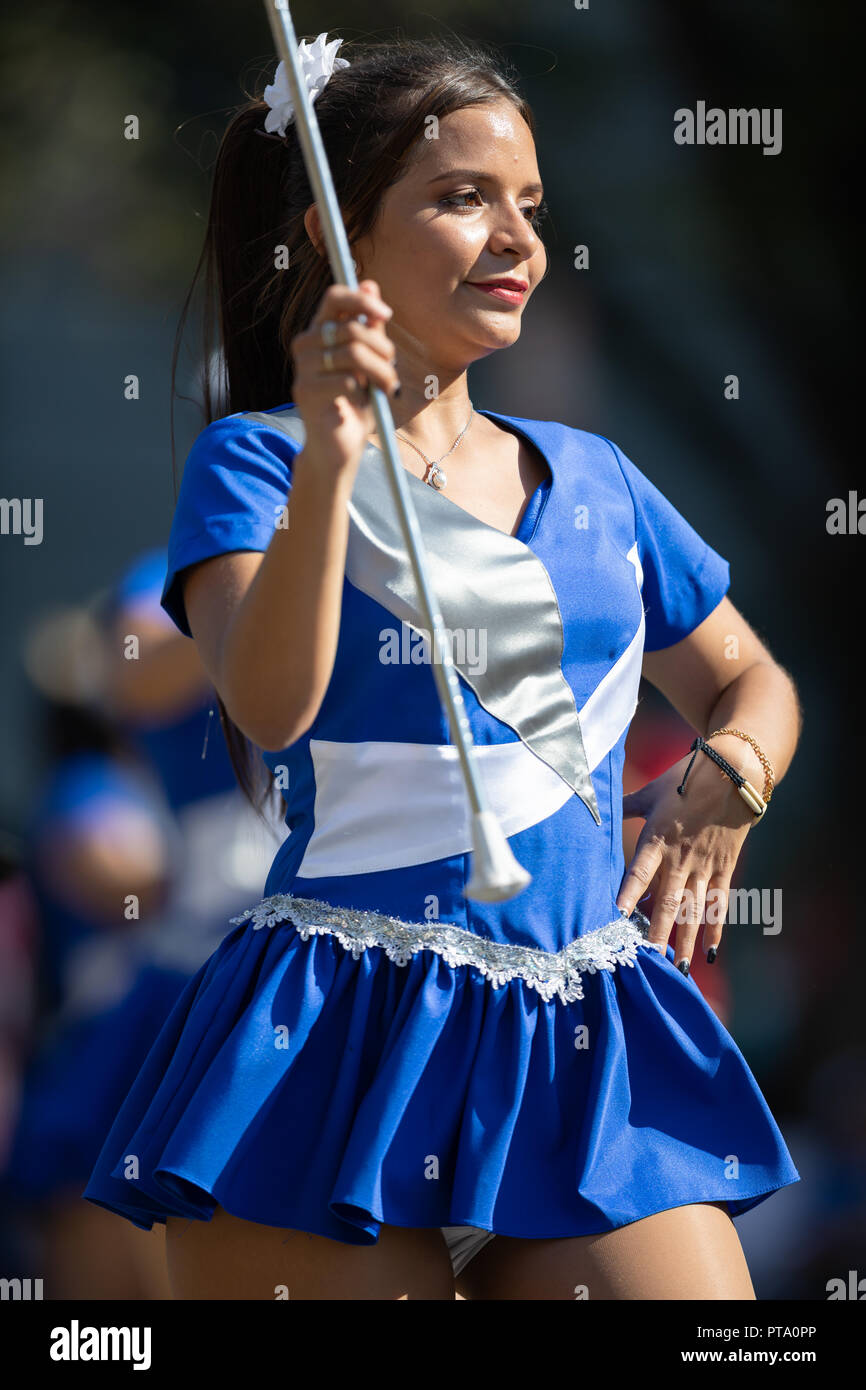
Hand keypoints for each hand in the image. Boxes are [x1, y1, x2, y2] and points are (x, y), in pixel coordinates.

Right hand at [290, 279, 399, 473]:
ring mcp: (302, 369)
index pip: (334, 296)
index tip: (386, 313)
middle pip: (352, 327)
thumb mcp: (370, 361)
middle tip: (394, 369)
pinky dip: (365, 393)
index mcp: (320, 331)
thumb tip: (370, 283)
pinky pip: (346, 380)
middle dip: (383, 348)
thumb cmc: (356, 403)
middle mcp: (305, 345)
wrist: (339, 448)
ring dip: (381, 372)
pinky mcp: (304, 393)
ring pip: (353, 354)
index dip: (361, 299)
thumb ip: (369, 327)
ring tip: (388, 387)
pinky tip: (364, 404)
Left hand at [616, 748, 757, 969]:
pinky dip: (716, 928)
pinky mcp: (724, 868)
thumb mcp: (651, 792)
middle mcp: (681, 857)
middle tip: (648, 962)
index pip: (638, 873)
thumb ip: (624, 807)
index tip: (615, 920)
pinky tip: (710, 952)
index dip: (627, 896)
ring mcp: (705, 865)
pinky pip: (719, 903)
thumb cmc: (686, 779)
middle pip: (667, 902)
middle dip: (657, 934)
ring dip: (686, 940)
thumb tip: (593, 809)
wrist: (734, 772)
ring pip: (694, 910)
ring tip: (680, 968)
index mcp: (658, 838)